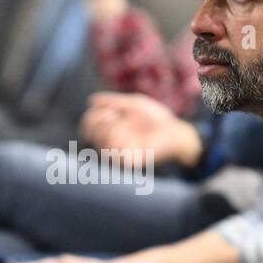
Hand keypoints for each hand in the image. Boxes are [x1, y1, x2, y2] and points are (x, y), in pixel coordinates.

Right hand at [80, 92, 201, 166]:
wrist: (174, 130)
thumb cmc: (156, 118)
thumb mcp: (134, 104)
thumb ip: (113, 101)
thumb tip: (90, 101)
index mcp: (110, 128)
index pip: (88, 126)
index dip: (92, 117)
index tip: (111, 111)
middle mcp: (111, 141)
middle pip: (90, 134)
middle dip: (99, 121)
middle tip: (115, 115)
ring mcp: (119, 152)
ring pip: (101, 143)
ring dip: (110, 129)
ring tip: (124, 125)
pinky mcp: (129, 161)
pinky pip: (114, 156)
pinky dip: (118, 144)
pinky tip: (128, 138)